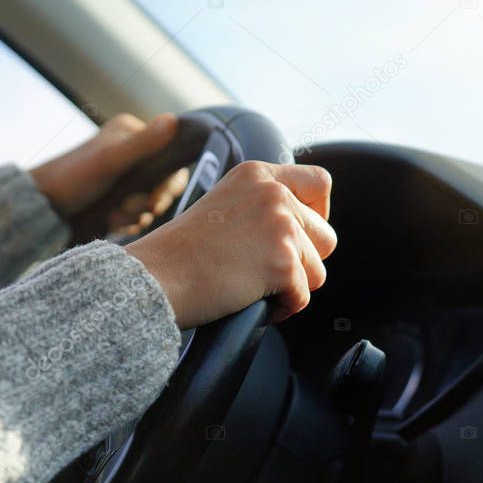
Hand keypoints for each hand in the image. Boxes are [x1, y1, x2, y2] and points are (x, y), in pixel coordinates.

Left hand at [30, 113, 186, 231]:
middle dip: (147, 202)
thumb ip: (143, 143)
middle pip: (163, 182)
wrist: (39, 208)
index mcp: (132, 133)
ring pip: (149, 201)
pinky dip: (127, 221)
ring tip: (114, 217)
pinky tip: (111, 222)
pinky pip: (137, 213)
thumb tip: (174, 121)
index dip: (168, 184)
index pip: (172, 158)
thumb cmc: (71, 178)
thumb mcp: (110, 160)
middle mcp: (131, 151)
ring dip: (135, 215)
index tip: (152, 200)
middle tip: (127, 209)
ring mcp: (124, 176)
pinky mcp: (117, 197)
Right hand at [126, 161, 336, 327]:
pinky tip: (251, 300)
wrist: (156, 276)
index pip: (319, 182)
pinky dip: (282, 308)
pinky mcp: (283, 262)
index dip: (318, 214)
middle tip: (266, 270)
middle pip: (326, 235)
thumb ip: (262, 204)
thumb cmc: (181, 252)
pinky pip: (303, 297)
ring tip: (254, 286)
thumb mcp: (225, 203)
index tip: (300, 234)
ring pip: (318, 270)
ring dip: (293, 286)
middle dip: (304, 261)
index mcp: (258, 174)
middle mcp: (274, 194)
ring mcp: (281, 227)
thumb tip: (302, 225)